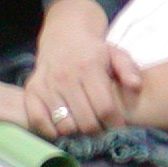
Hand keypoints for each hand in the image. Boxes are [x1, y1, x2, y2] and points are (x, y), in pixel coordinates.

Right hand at [24, 0, 140, 136]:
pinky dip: (50, 130)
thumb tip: (136, 86)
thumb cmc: (94, 50)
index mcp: (89, 68)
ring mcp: (46, 85)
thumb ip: (128, 69)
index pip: (104, 107)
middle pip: (85, 121)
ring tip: (83, 125)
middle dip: (97, 130)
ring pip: (64, 125)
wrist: (64, 34)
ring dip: (76, 131)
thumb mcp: (116, 53)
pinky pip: (38, 121)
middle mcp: (65, 77)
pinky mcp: (31, 91)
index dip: (114, 123)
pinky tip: (62, 126)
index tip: (118, 126)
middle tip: (101, 128)